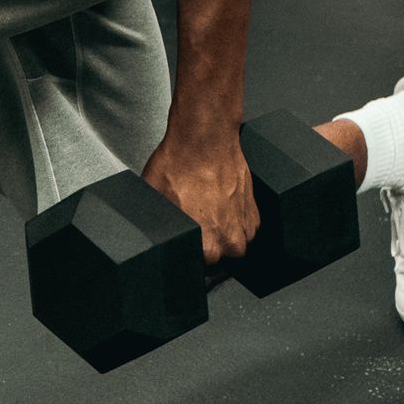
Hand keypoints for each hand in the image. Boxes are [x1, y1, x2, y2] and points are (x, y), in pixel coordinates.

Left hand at [141, 123, 257, 265]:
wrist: (205, 138)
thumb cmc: (179, 165)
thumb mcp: (152, 197)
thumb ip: (155, 224)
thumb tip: (148, 233)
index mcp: (206, 245)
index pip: (197, 266)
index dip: (188, 253)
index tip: (183, 243)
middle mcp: (229, 240)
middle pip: (218, 258)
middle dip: (207, 246)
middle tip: (194, 224)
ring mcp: (245, 225)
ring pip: (235, 244)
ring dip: (224, 234)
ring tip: (208, 214)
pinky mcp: (254, 210)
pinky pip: (246, 227)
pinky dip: (235, 220)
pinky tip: (220, 205)